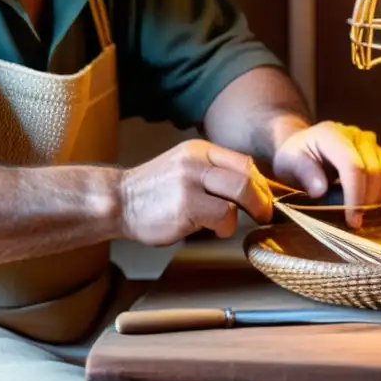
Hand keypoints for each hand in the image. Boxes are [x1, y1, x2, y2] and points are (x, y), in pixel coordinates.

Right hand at [118, 139, 273, 245]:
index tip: (262, 200)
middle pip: (247, 176)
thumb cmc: (152, 192)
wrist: (118, 201)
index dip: (259, 184)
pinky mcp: (186, 204)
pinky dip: (225, 227)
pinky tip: (210, 230)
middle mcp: (197, 161)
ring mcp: (191, 181)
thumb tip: (249, 189)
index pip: (243, 162)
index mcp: (199, 150)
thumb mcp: (183, 169)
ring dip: (242, 214)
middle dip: (261, 200)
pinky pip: (224, 216)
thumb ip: (211, 173)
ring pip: (240, 193)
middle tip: (262, 214)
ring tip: (226, 224)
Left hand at [271, 122, 380, 228]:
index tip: (351, 220)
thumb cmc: (294, 158)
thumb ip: (303, 173)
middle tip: (351, 220)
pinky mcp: (380, 153)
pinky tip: (364, 200)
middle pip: (374, 171)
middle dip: (365, 201)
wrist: (303, 148)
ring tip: (355, 209)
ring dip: (375, 198)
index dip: (355, 195)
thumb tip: (320, 190)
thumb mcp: (288, 164)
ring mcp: (371, 142)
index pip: (353, 166)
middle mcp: (355, 134)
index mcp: (331, 134)